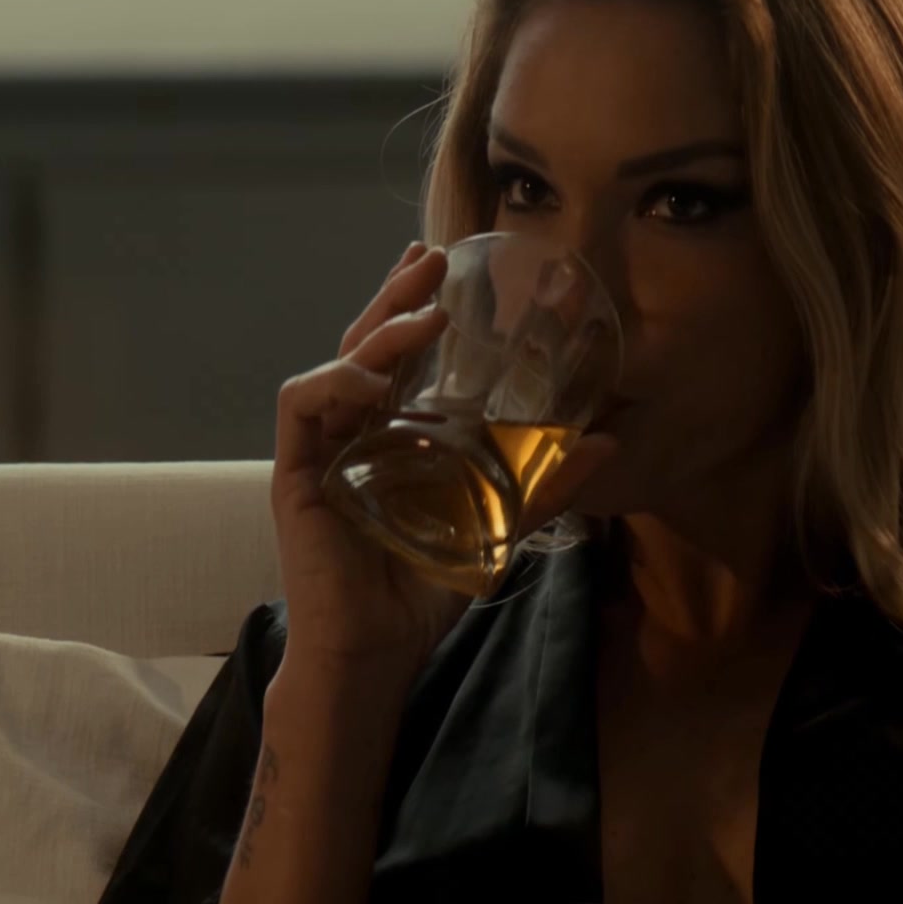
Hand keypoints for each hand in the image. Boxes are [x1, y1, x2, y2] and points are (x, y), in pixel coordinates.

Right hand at [270, 242, 619, 684]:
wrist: (379, 645)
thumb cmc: (429, 585)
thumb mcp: (501, 524)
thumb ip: (544, 483)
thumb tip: (606, 444)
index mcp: (394, 433)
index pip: (400, 355)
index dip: (415, 306)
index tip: (444, 264)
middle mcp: (355, 431)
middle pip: (366, 345)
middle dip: (395, 297)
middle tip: (429, 258)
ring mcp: (322, 449)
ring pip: (336, 365)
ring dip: (376, 334)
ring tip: (424, 317)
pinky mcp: (296, 473)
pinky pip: (303, 408)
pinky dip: (334, 383)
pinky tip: (370, 377)